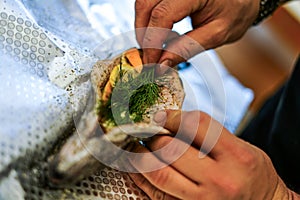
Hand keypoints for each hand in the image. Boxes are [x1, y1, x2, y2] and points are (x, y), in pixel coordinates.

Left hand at [128, 110, 296, 199]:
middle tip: (148, 131)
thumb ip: (208, 134)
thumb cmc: (251, 174)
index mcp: (236, 157)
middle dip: (154, 136)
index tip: (160, 115)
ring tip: (137, 146)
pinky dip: (142, 178)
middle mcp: (220, 180)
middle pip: (172, 149)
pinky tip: (138, 167)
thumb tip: (170, 121)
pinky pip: (156, 194)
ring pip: (159, 173)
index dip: (172, 116)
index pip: (196, 125)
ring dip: (141, 156)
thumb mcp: (240, 147)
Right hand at [135, 0, 259, 68]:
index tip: (151, 62)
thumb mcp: (217, 35)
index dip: (152, 42)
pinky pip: (150, 1)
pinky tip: (159, 32)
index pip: (162, 15)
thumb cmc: (236, 12)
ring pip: (143, 2)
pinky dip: (149, 19)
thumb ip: (188, 48)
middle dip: (143, 34)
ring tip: (155, 46)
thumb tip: (162, 64)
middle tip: (149, 56)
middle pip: (146, 4)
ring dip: (144, 26)